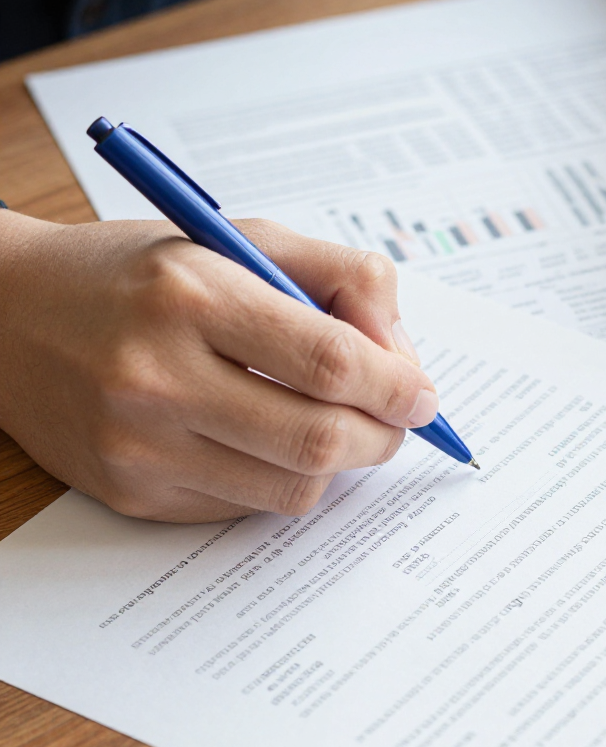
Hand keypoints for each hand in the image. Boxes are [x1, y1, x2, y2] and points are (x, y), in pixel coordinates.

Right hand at [0, 211, 436, 522]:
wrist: (6, 315)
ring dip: (338, 462)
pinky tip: (267, 440)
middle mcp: (157, 377)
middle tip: (395, 420)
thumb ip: (338, 277)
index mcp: (191, 294)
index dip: (396, 386)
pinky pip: (248, 507)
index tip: (423, 395)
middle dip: (382, 436)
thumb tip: (401, 355)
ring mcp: (139, 447)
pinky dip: (282, 478)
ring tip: (334, 424)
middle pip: (319, 440)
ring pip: (293, 488)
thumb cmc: (137, 274)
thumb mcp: (237, 238)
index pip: (329, 361)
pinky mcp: (133, 494)